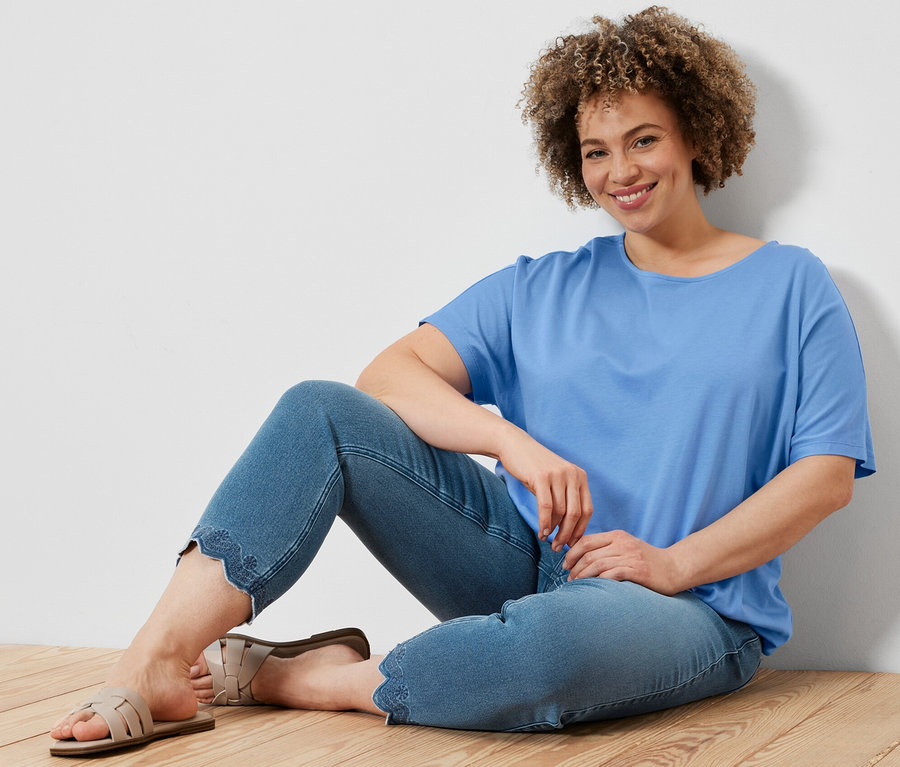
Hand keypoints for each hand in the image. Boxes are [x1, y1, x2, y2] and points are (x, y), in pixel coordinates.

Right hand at [496, 429, 592, 550]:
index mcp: (580, 477)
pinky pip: (546, 507)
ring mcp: (558, 475)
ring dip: (554, 531)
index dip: (580, 530)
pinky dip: (545, 523)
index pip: (587, 510)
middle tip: (558, 547)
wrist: (515, 446)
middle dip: (567, 535)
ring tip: (547, 541)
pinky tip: (541, 532)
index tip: (572, 543)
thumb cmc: (534, 469)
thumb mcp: (556, 481)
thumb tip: (569, 532)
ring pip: (561, 512)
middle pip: (575, 514)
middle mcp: (573, 475)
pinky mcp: (542, 477)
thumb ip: (565, 500)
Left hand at [563, 530, 684, 595]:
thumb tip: (582, 557)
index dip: (571, 552)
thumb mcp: (626, 547)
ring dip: (582, 576)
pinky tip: (592, 588)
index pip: (586, 540)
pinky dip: (598, 581)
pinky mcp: (637, 571)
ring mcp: (630, 557)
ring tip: (576, 584)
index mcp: (617, 535)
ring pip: (597, 564)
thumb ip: (607, 548)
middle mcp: (622, 543)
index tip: (565, 564)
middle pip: (588, 553)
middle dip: (574, 566)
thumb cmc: (647, 560)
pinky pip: (611, 574)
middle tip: (568, 577)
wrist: (675, 568)